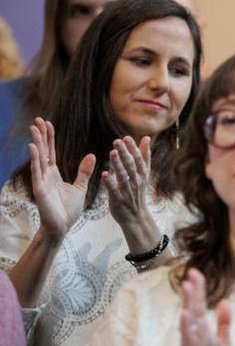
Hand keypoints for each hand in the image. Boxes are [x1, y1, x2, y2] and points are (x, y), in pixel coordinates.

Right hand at [28, 118, 94, 238]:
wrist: (62, 226)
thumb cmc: (69, 209)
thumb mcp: (80, 187)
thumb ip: (84, 172)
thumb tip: (91, 155)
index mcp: (54, 174)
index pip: (51, 152)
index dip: (50, 138)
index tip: (48, 123)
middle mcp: (46, 175)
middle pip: (43, 151)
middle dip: (41, 135)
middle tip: (38, 119)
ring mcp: (41, 181)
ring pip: (39, 158)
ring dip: (36, 143)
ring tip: (33, 128)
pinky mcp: (40, 189)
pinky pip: (37, 172)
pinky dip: (35, 159)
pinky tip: (33, 147)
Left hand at [102, 136, 151, 226]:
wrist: (136, 217)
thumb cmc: (137, 192)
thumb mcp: (143, 174)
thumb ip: (144, 156)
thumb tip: (146, 137)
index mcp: (142, 174)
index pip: (139, 159)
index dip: (133, 148)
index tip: (126, 138)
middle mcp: (137, 181)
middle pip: (131, 165)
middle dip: (125, 153)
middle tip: (117, 141)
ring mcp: (128, 191)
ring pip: (124, 176)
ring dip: (118, 165)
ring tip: (112, 153)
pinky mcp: (119, 200)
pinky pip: (114, 191)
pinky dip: (110, 183)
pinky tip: (104, 174)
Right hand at [178, 268, 230, 345]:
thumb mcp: (221, 340)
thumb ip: (222, 322)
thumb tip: (223, 302)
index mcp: (201, 330)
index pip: (199, 305)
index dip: (198, 289)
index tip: (197, 272)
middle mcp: (193, 335)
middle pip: (192, 309)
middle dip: (192, 292)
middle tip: (191, 273)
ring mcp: (191, 344)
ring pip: (188, 321)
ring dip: (188, 304)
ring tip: (188, 288)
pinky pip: (189, 340)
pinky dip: (187, 328)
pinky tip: (185, 315)